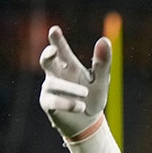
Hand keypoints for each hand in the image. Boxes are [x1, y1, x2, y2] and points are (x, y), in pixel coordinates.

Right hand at [39, 25, 111, 139]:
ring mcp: (50, 88)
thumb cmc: (93, 97)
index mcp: (69, 65)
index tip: (54, 30)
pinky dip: (68, 103)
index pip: (61, 49)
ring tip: (85, 94)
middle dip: (48, 54)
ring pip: (54, 84)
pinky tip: (80, 106)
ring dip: (70, 88)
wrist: (88, 122)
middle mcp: (56, 73)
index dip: (56, 39)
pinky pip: (54, 101)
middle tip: (53, 51)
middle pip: (47, 60)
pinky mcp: (48, 103)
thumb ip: (102, 62)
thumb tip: (105, 40)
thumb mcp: (101, 80)